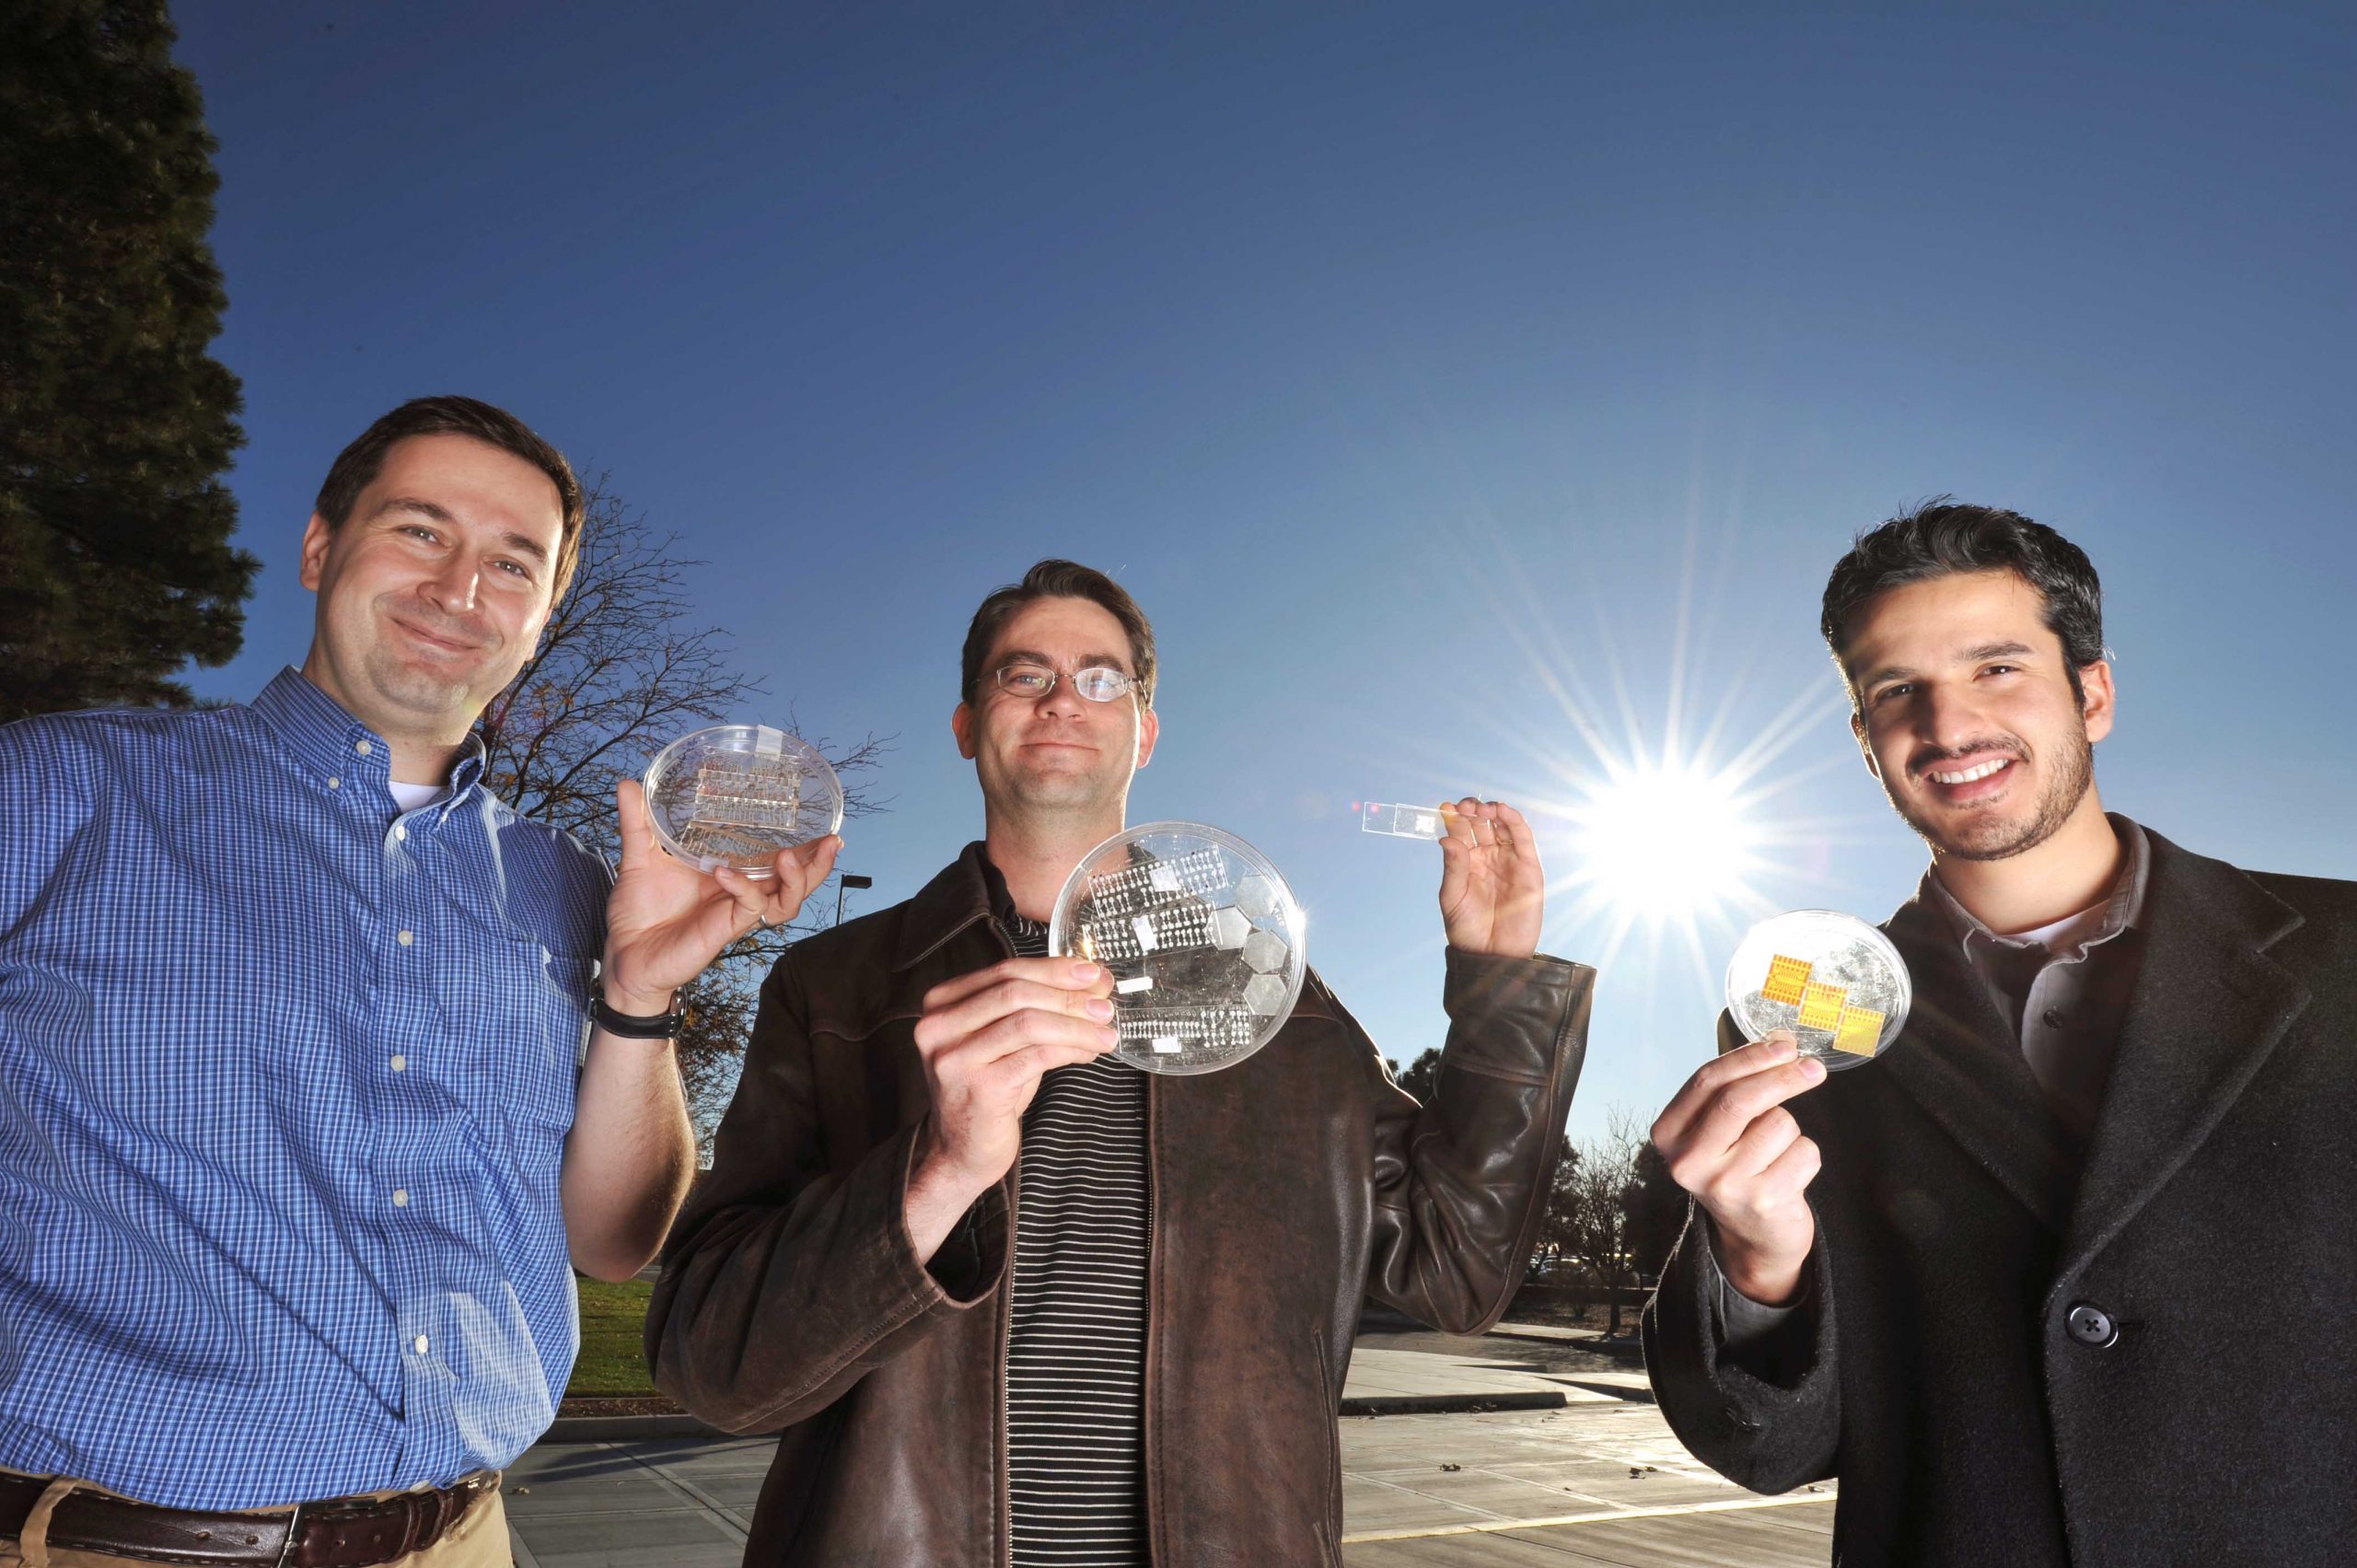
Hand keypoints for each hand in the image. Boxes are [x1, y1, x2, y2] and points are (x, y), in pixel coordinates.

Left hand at [600, 777, 839, 1014]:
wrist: (624, 955)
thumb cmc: (638, 912)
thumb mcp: (639, 858)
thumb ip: (638, 823)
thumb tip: (629, 783)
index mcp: (730, 874)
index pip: (777, 860)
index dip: (805, 847)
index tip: (824, 827)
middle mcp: (740, 893)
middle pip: (796, 882)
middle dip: (819, 864)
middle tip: (832, 841)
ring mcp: (734, 911)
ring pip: (786, 900)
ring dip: (797, 880)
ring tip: (787, 857)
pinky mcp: (724, 929)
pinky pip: (749, 907)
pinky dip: (743, 887)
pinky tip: (725, 873)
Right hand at [908, 957, 1118, 1201]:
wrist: (962, 1150)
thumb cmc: (989, 1089)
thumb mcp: (1006, 1038)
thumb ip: (1038, 1007)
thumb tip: (1093, 981)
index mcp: (941, 1002)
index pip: (1006, 970)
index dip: (1054, 969)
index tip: (1092, 973)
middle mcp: (938, 1026)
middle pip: (1016, 992)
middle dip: (1068, 996)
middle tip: (1105, 1005)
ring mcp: (954, 1057)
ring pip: (1028, 1023)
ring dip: (1075, 1025)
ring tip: (1106, 1033)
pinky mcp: (978, 1088)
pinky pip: (1036, 1057)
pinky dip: (1070, 1050)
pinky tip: (1088, 1053)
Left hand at [1436, 798, 1543, 956]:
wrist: (1491, 954)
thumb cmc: (1467, 929)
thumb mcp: (1452, 897)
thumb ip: (1453, 868)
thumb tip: (1446, 838)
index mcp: (1466, 863)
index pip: (1460, 832)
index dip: (1454, 818)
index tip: (1444, 808)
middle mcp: (1488, 858)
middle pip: (1481, 824)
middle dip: (1472, 811)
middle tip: (1464, 806)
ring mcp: (1508, 861)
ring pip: (1503, 826)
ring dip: (1493, 811)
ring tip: (1481, 808)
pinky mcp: (1528, 868)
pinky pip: (1523, 839)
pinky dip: (1515, 821)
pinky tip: (1502, 811)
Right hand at [1651, 1031, 1824, 1305]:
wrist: (1754, 1237)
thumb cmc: (1738, 1166)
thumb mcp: (1718, 1128)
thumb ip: (1737, 1086)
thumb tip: (1781, 1043)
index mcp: (1667, 1134)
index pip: (1707, 1081)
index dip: (1750, 1057)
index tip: (1784, 1046)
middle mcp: (1687, 1162)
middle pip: (1738, 1100)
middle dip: (1782, 1076)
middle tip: (1813, 1067)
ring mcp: (1723, 1185)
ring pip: (1778, 1125)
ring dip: (1792, 1130)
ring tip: (1778, 1152)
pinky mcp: (1762, 1202)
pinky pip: (1804, 1152)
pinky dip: (1807, 1156)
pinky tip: (1789, 1173)